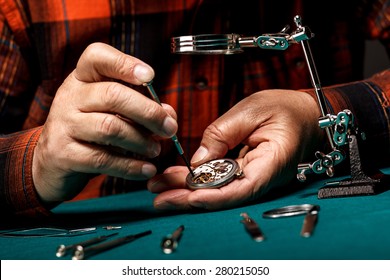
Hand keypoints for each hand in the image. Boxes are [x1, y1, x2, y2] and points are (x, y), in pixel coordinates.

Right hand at [33, 43, 177, 203]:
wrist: (52, 161)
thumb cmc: (90, 130)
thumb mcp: (112, 112)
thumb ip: (140, 109)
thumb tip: (169, 116)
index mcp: (82, 79)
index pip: (96, 57)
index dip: (125, 63)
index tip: (150, 76)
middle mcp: (70, 97)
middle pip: (113, 95)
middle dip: (148, 112)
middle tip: (169, 128)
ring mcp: (64, 125)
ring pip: (109, 128)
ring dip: (141, 141)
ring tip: (156, 149)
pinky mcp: (63, 154)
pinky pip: (102, 159)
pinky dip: (130, 166)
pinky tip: (146, 169)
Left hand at [148, 89, 322, 209]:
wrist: (303, 114)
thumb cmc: (286, 109)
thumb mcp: (252, 110)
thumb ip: (222, 133)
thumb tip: (198, 160)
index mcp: (272, 163)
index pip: (242, 189)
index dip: (214, 196)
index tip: (188, 197)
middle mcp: (263, 177)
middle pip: (223, 195)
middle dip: (189, 197)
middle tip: (159, 198)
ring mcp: (253, 177)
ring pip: (218, 190)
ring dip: (187, 189)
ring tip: (159, 188)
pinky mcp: (244, 172)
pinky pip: (220, 180)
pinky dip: (197, 179)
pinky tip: (175, 177)